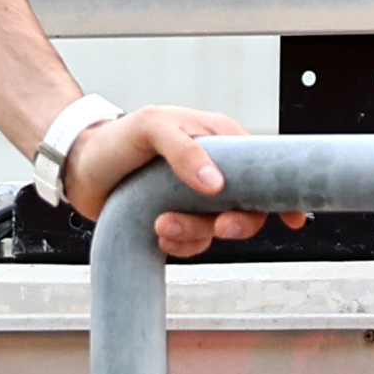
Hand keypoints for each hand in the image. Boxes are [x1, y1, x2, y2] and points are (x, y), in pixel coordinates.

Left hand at [61, 105, 300, 262]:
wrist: (80, 168)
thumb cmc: (115, 139)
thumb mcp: (151, 128)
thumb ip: (184, 149)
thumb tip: (216, 182)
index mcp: (220, 141)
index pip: (265, 167)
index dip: (283, 194)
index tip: (293, 217)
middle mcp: (213, 171)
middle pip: (248, 208)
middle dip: (233, 224)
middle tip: (217, 227)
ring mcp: (195, 200)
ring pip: (217, 231)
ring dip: (193, 235)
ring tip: (162, 224)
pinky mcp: (178, 222)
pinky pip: (193, 245)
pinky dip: (178, 246)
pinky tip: (158, 233)